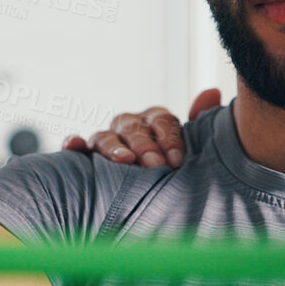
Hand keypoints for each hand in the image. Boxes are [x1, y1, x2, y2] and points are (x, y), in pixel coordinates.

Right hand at [63, 88, 222, 168]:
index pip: (160, 119)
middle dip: (145, 145)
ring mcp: (106, 140)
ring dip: (114, 147)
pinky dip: (72, 143)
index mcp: (154, 121)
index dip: (169, 137)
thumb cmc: (171, 168)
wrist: (152, 193)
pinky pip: (76, 146)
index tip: (176, 160)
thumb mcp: (190, 147)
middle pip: (133, 127)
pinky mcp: (86, 156)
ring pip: (105, 135)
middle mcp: (129, 126)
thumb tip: (212, 93)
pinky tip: (74, 146)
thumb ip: (201, 121)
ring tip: (126, 160)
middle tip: (155, 165)